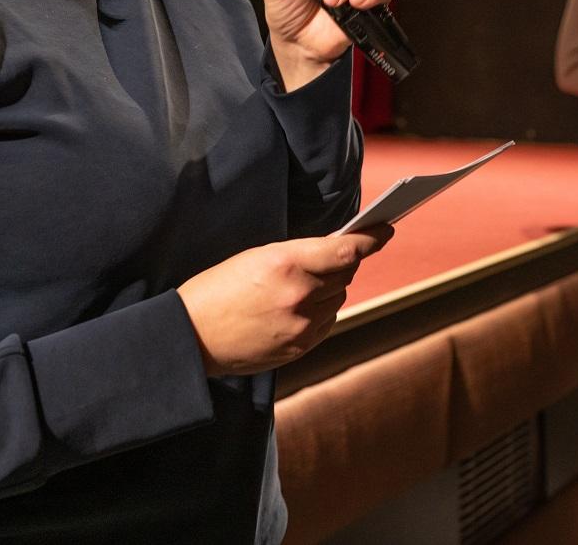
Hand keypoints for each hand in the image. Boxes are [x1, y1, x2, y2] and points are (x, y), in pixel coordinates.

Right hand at [176, 226, 393, 375]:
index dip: (371, 238)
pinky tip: (299, 307)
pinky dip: (321, 311)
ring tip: (302, 285)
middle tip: (333, 256)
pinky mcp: (299, 348)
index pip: (346, 250)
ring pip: (338, 298)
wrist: (191, 338)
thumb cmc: (217, 289)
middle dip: (343, 263)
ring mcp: (301, 325)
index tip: (386, 229)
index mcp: (286, 263)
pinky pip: (326, 322)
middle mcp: (299, 295)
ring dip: (330, 288)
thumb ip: (299, 254)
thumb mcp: (255, 257)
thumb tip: (336, 252)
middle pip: (345, 274)